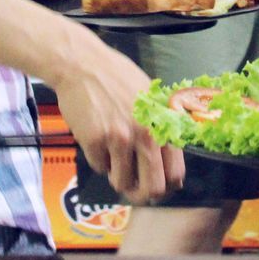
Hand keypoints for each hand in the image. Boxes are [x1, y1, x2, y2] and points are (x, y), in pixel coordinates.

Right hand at [45, 32, 184, 204]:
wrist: (83, 65)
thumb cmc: (118, 78)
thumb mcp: (151, 98)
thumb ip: (162, 128)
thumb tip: (169, 165)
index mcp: (163, 124)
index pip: (175, 174)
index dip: (167, 187)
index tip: (158, 187)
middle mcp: (145, 134)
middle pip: (152, 189)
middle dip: (143, 194)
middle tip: (134, 188)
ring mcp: (119, 139)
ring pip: (122, 183)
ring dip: (117, 174)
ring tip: (113, 155)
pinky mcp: (95, 141)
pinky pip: (99, 167)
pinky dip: (98, 159)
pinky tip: (97, 139)